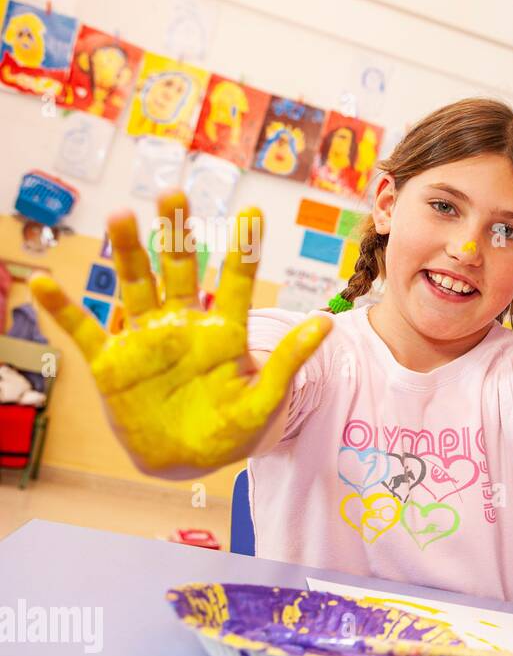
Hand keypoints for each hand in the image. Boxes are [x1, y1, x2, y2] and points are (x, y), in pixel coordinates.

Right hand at [30, 190, 331, 477]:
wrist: (189, 462)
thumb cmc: (232, 431)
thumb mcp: (266, 399)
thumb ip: (288, 361)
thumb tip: (326, 323)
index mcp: (222, 331)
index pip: (234, 280)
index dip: (243, 248)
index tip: (253, 213)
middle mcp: (183, 324)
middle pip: (179, 268)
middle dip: (176, 231)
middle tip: (175, 193)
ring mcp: (145, 340)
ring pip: (134, 284)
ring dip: (127, 251)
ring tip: (122, 215)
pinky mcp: (112, 363)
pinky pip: (83, 330)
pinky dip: (61, 310)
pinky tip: (41, 283)